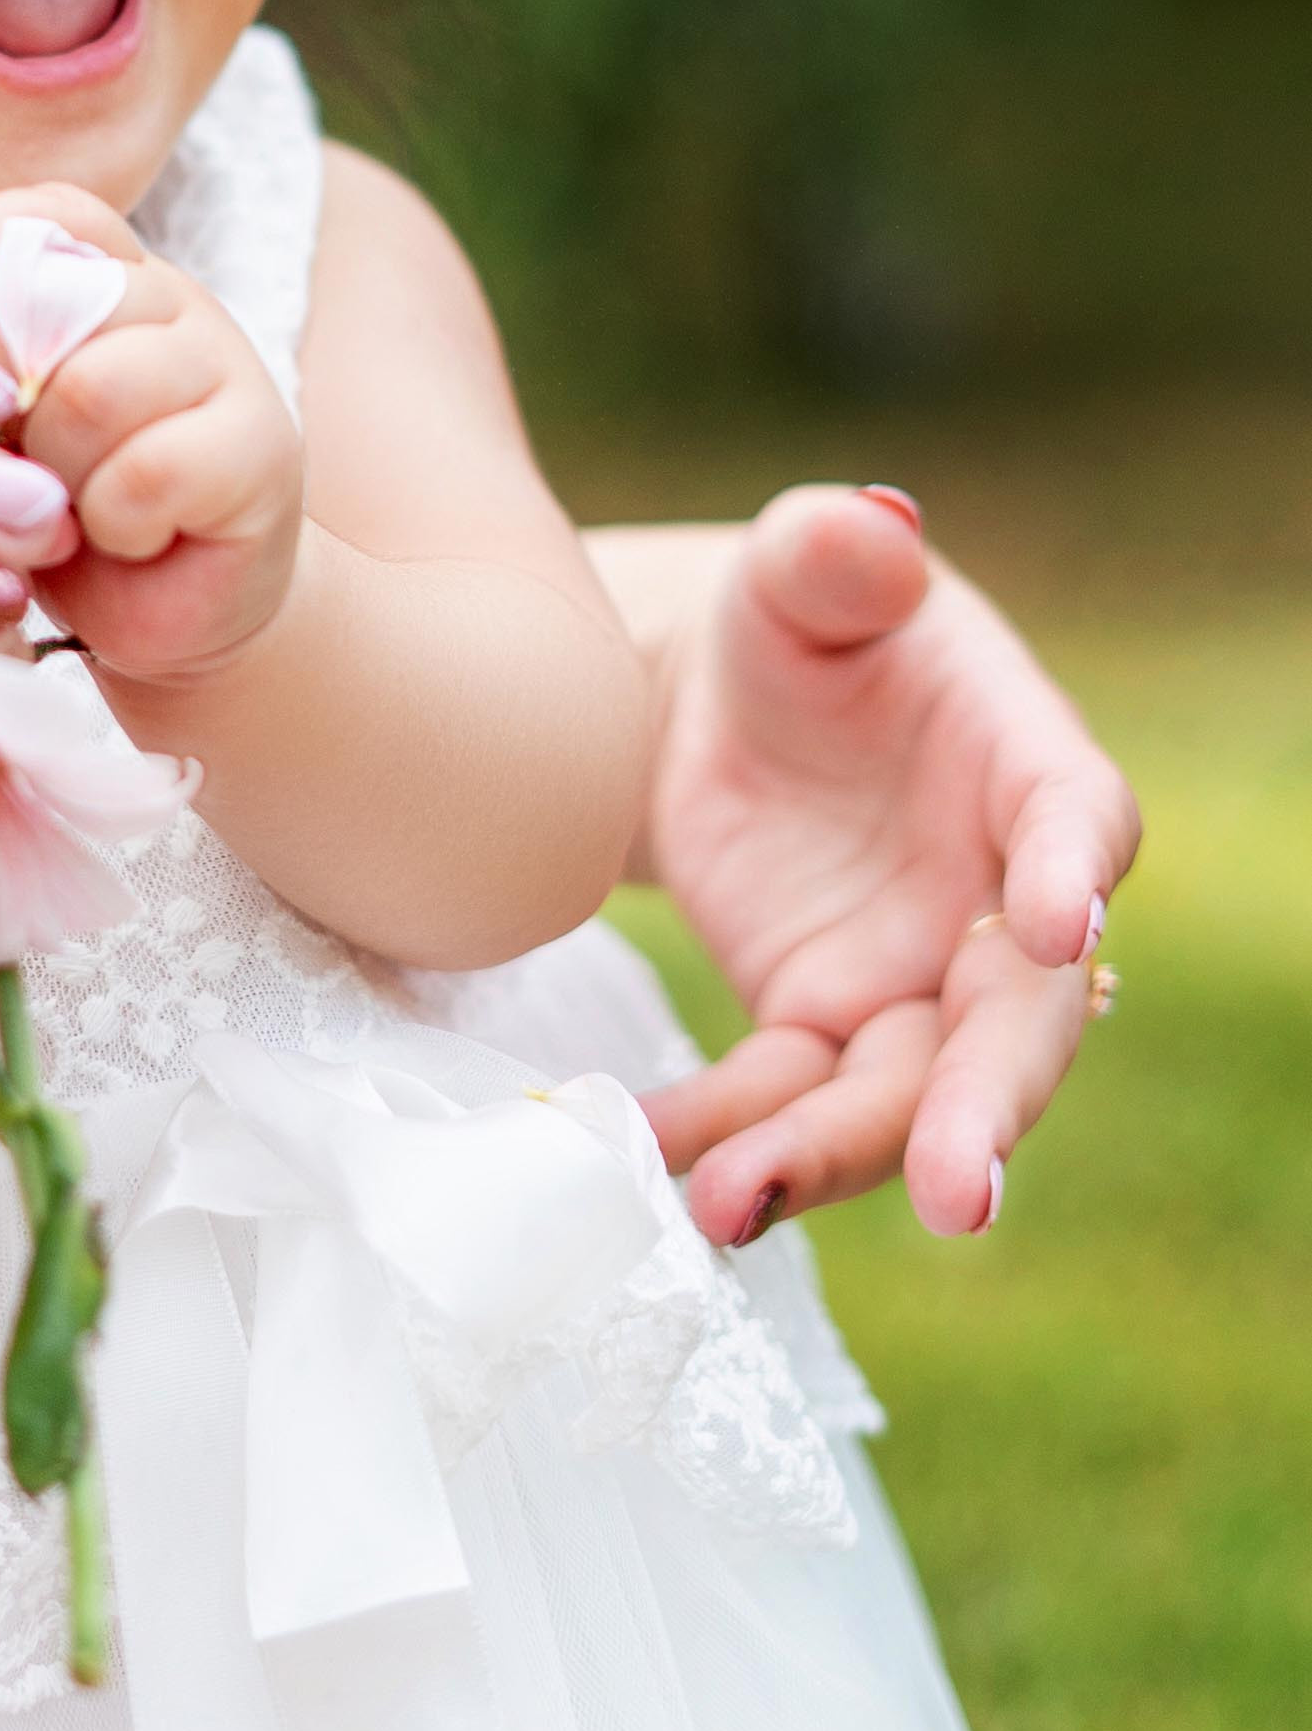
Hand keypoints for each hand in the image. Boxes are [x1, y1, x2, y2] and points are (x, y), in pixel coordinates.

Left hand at [0, 185, 303, 683]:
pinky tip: (126, 538)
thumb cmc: (66, 511)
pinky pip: (145, 472)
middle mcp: (176, 306)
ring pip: (95, 388)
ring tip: (72, 506)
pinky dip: (113, 522)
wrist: (173, 614)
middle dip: (13, 401)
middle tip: (27, 459)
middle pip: (60, 305)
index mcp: (109, 277)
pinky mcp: (260, 453)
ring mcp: (228, 370)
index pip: (53, 213)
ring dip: (59, 470)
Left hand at [606, 489, 1138, 1242]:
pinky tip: (655, 1170)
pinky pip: (787, 1101)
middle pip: (1013, 1020)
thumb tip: (872, 525)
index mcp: (1022, 763)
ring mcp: (911, 978)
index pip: (1074, 819)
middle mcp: (992, 897)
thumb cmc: (798, 616)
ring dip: (827, 1159)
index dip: (1070, 871)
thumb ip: (835, 549)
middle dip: (987, 1108)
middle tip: (959, 1197)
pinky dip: (730, 1140)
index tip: (1055, 928)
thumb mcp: (805, 567)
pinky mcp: (821, 1023)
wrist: (716, 698)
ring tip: (725, 1204)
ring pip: (899, 1096)